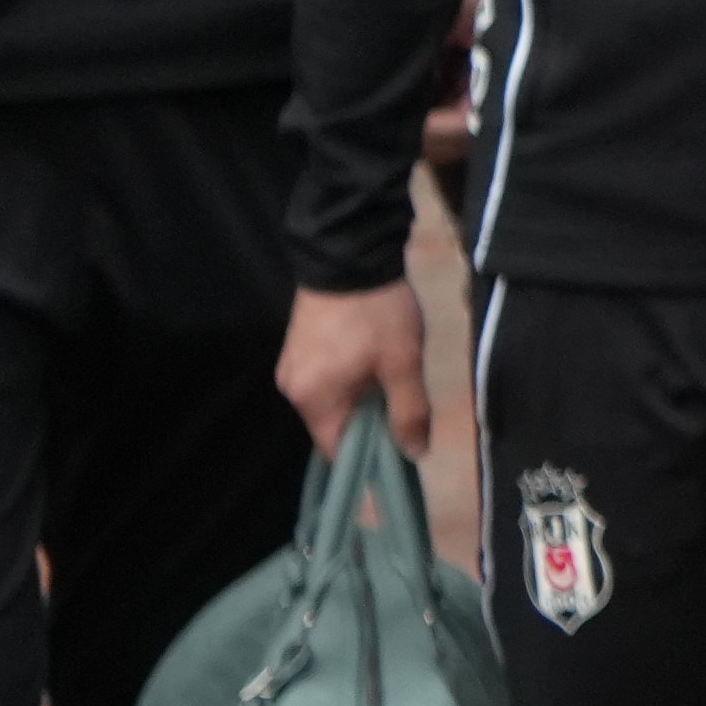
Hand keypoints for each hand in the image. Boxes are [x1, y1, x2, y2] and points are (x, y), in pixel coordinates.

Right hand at [279, 281, 431, 457]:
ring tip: (391, 373)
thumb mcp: (403, 363)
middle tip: (403, 400)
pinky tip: (373, 360)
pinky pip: (326, 379)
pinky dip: (350, 379)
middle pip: (334, 425)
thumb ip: (409, 411)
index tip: (400, 445)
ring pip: (332, 400)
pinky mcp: (298, 346)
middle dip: (369, 420)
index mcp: (312, 399)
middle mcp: (291, 388)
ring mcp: (291, 365)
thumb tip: (413, 454)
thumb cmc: (378, 312)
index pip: (337, 449)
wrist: (350, 251)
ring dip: (362, 397)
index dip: (369, 454)